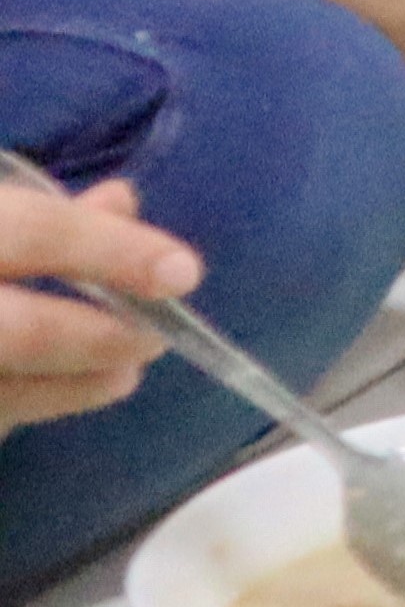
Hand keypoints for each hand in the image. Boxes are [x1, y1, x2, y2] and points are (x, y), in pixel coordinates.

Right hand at [0, 175, 189, 429]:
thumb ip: (35, 210)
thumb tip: (123, 202)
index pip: (33, 230)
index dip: (111, 250)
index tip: (184, 272)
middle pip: (17, 331)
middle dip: (93, 339)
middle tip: (151, 340)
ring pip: (1, 391)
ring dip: (66, 387)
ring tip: (119, 376)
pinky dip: (23, 405)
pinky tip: (58, 393)